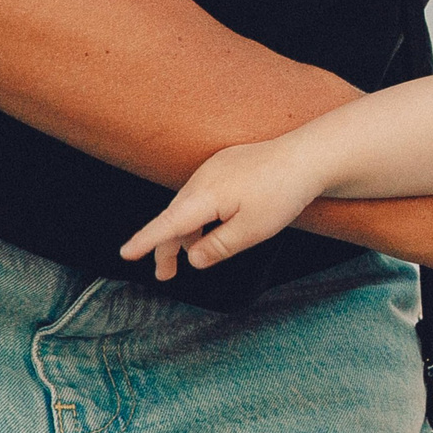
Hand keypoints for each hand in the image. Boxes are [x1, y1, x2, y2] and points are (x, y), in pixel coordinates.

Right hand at [123, 139, 322, 280]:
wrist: (307, 157)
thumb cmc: (282, 194)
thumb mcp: (252, 231)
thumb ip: (218, 247)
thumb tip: (192, 257)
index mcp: (205, 196)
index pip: (167, 224)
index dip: (146, 241)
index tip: (125, 254)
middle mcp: (202, 179)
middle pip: (174, 217)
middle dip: (166, 247)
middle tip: (165, 275)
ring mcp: (213, 169)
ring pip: (189, 205)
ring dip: (185, 232)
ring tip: (188, 257)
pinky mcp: (225, 165)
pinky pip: (202, 194)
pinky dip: (199, 215)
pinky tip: (210, 228)